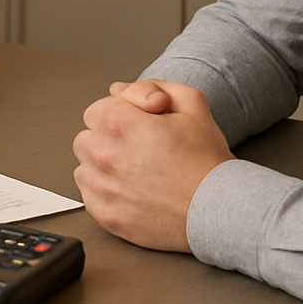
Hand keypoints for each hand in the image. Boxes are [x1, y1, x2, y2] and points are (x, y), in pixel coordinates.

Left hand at [72, 80, 232, 252]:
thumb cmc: (206, 159)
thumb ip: (150, 87)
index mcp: (117, 123)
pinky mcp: (105, 216)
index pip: (97, 110)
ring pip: (84, 167)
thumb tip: (119, 91)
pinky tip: (132, 191)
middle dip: (108, 140)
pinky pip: (89, 196)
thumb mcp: (190, 103)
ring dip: (104, 167)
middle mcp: (102, 154)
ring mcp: (102, 188)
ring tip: (137, 171)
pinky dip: (105, 192)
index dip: (121, 116)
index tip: (141, 128)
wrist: (218, 209)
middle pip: (87, 138)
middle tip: (140, 149)